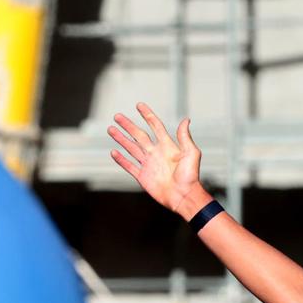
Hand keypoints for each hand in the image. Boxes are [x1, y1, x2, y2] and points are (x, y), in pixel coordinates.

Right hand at [109, 103, 209, 218]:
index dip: (147, 115)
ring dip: (121, 139)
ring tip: (111, 129)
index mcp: (167, 146)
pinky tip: (114, 152)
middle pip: (139, 135)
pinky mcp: (143, 177)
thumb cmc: (190, 176)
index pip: (155, 126)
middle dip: (128, 126)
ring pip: (131, 148)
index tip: (139, 105)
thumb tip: (186, 120)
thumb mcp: (191, 153)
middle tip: (117, 116)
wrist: (184, 196)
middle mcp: (156, 153)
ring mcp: (149, 165)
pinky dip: (121, 160)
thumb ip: (184, 137)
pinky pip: (130, 166)